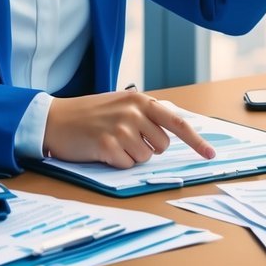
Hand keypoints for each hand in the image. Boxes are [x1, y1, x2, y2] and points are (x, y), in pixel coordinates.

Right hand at [41, 90, 215, 168]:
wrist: (55, 119)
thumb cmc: (90, 114)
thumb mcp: (121, 104)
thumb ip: (147, 114)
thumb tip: (173, 130)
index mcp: (140, 100)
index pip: (177, 122)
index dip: (196, 141)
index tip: (210, 154)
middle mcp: (133, 112)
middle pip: (162, 145)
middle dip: (148, 147)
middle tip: (126, 138)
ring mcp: (120, 128)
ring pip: (145, 157)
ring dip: (131, 155)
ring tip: (112, 142)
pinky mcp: (107, 145)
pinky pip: (127, 165)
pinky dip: (117, 162)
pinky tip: (102, 150)